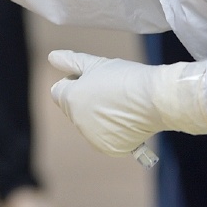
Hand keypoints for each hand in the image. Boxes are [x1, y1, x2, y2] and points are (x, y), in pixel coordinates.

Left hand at [48, 51, 206, 157]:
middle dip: (86, 100)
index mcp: (70, 99)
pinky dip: (113, 131)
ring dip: (99, 116)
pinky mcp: (109, 148)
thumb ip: (70, 61)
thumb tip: (51, 57)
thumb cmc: (125, 77)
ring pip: (89, 123)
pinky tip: (127, 119)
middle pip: (73, 108)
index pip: (58, 92)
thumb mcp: (96, 64)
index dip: (75, 83)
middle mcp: (77, 121)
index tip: (94, 79)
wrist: (156, 99)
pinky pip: (104, 138)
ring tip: (121, 104)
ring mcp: (92, 137)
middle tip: (111, 91)